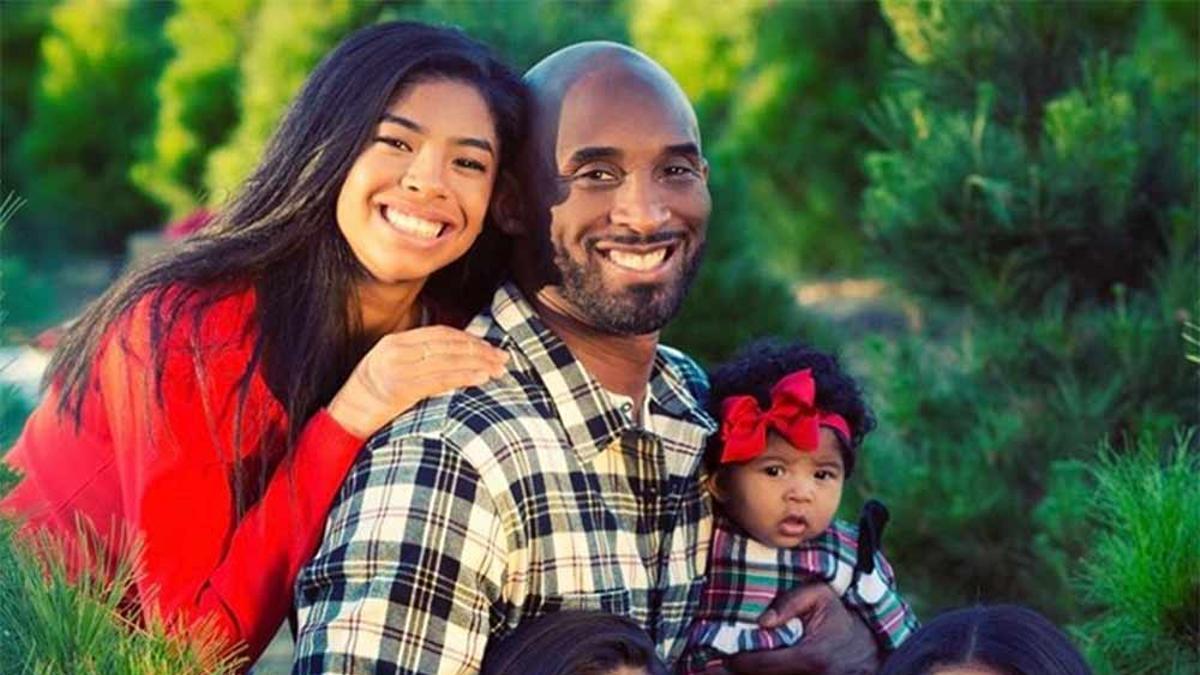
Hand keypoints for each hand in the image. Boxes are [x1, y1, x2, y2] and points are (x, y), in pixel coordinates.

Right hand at [327, 325, 507, 436]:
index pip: (440, 334)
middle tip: (503, 358)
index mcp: (394, 342)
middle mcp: (396, 350)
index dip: (468, 339)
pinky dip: (463, 377)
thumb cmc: (371, 398)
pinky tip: (481, 378)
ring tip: (498, 370)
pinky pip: (439, 380)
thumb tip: (454, 357)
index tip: (489, 347)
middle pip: (448, 345)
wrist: (344, 419)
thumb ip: (416, 358)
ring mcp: (397, 368)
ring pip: (447, 361)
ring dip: (477, 364)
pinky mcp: (400, 388)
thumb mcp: (391, 368)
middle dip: (479, 351)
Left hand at [705, 583, 879, 674]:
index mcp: (809, 658)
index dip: (735, 662)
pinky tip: (748, 670)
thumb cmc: (842, 619)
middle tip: (711, 667)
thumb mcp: (821, 596)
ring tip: (724, 669)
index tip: (720, 655)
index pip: (759, 665)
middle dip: (735, 673)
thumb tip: (762, 621)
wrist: (868, 648)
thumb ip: (790, 602)